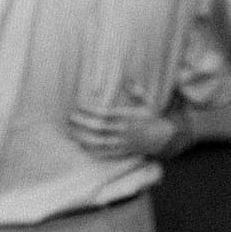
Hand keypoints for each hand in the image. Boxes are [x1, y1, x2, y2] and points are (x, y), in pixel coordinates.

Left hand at [68, 83, 188, 159]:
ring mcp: (121, 143)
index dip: (91, 110)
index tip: (79, 105)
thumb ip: (136, 90)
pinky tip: (79, 144)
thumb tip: (127, 77)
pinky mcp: (119, 152)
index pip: (106, 114)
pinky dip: (90, 150)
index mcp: (129, 118)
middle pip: (99, 129)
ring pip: (98, 143)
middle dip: (83, 123)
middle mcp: (124, 131)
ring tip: (70, 131)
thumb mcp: (146, 102)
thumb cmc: (149, 117)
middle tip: (70, 117)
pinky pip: (102, 153)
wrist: (160, 139)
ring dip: (82, 138)